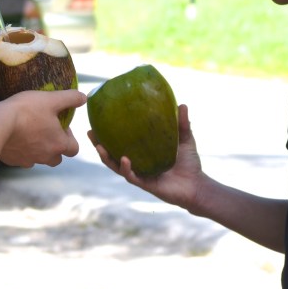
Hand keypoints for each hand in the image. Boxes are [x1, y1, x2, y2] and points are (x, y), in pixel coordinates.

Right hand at [0, 89, 85, 167]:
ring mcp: (28, 161)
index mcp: (58, 144)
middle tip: (46, 130)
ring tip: (30, 133)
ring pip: (39, 159)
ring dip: (39, 150)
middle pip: (57, 158)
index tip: (60, 125)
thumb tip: (84, 98)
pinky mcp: (13, 161)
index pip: (74, 149)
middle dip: (55, 147)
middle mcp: (46, 157)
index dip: (69, 137)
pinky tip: (16, 137)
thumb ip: (70, 98)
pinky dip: (22, 151)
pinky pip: (22, 159)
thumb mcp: (51, 99)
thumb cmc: (27, 110)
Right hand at [89, 104, 203, 210]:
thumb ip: (182, 123)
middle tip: (90, 132)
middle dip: (99, 145)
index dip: (109, 133)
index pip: (122, 142)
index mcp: (142, 153)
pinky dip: (127, 168)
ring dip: (107, 158)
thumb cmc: (189, 163)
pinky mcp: (146, 184)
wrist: (197, 186)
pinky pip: (132, 177)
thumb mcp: (184, 139)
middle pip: (113, 154)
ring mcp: (140, 174)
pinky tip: (125, 159)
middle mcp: (138, 164)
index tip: (99, 120)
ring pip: (117, 167)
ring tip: (99, 146)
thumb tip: (181, 103)